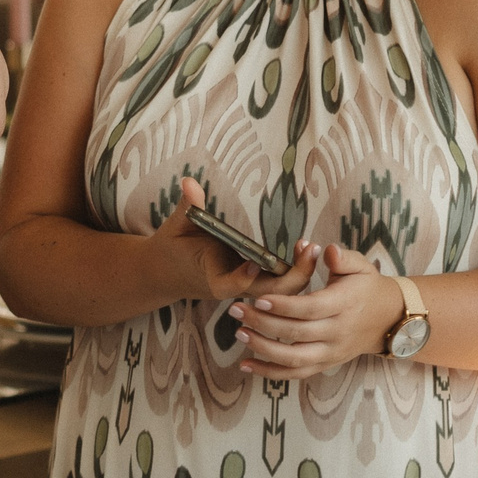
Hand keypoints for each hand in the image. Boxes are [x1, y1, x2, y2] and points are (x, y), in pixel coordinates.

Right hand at [152, 178, 316, 304]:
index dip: (242, 277)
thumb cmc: (174, 249)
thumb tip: (189, 182)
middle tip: (308, 248)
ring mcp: (246, 288)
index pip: (230, 284)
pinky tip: (305, 251)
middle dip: (293, 277)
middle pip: (269, 295)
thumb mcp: (177, 226)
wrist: (167, 273)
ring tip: (310, 247)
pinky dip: (295, 273)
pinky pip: (279, 284)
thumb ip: (188, 207)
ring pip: (280, 293)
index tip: (253, 264)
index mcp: (211, 278)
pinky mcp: (253, 283)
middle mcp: (233, 287)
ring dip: (299, 274)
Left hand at [229, 243, 400, 380]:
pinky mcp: (325, 363)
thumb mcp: (361, 267)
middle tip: (235, 310)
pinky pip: (297, 373)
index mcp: (343, 305)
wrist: (390, 320)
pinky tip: (246, 365)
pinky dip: (271, 373)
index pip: (310, 308)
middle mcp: (337, 332)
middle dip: (262, 323)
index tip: (258, 298)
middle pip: (296, 333)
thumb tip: (327, 250)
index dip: (284, 305)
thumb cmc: (368, 288)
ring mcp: (331, 352)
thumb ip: (343, 258)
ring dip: (263, 349)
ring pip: (295, 358)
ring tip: (239, 334)